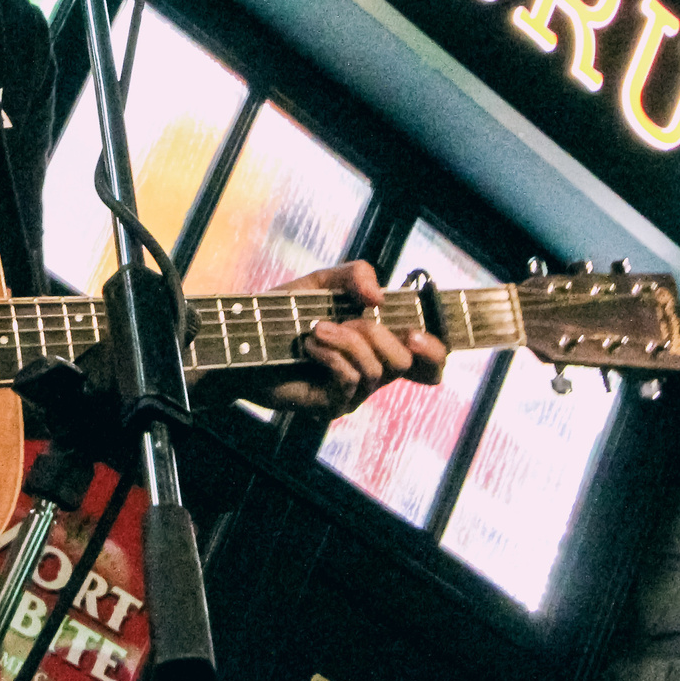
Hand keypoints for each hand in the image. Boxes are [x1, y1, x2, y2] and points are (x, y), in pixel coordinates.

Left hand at [200, 260, 447, 416]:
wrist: (244, 339)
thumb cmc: (284, 314)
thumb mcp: (322, 282)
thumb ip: (355, 275)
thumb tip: (379, 296)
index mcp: (380, 344)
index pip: (430, 359)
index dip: (435, 350)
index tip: (418, 333)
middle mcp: (373, 371)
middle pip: (407, 362)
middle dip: (378, 333)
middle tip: (347, 320)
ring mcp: (354, 392)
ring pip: (377, 370)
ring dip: (346, 340)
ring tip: (315, 329)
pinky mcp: (331, 405)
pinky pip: (350, 380)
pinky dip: (330, 355)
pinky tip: (308, 346)